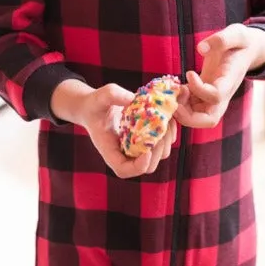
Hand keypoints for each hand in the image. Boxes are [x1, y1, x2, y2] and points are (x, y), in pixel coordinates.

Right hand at [51, 81, 177, 177]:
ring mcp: (137, 149)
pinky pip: (164, 144)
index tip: (147, 151)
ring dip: (166, 140)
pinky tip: (168, 118)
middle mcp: (125, 154)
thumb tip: (131, 98)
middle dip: (158, 150)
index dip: (138, 166)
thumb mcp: (100, 97)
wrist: (96, 107)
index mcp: (109, 150)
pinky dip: (169, 133)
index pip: (123, 170)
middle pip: (147, 166)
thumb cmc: (95, 105)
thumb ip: (112, 95)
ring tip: (167, 120)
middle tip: (162, 130)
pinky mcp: (146, 141)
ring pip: (159, 155)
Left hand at [175, 24, 264, 129]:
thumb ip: (222, 39)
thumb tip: (201, 48)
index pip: (216, 96)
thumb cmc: (241, 42)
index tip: (190, 73)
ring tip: (175, 90)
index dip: (199, 89)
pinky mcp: (204, 96)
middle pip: (208, 120)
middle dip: (188, 116)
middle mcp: (223, 95)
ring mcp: (213, 99)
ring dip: (181, 110)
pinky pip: (191, 110)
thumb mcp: (236, 34)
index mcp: (230, 81)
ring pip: (197, 119)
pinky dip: (180, 104)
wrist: (246, 51)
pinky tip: (176, 87)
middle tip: (175, 100)